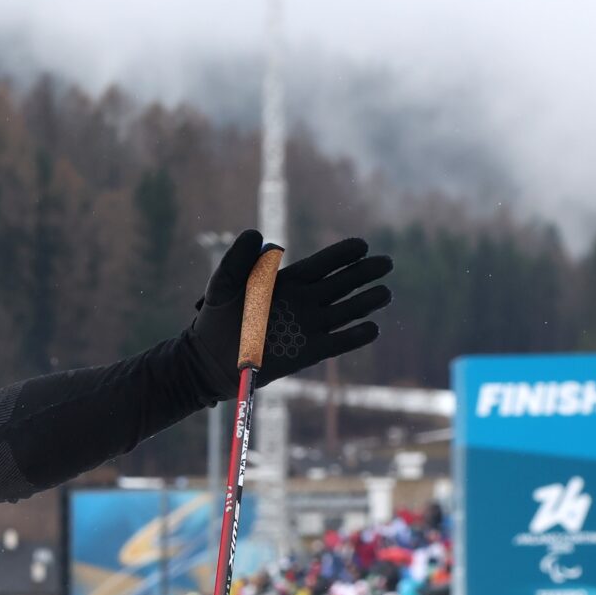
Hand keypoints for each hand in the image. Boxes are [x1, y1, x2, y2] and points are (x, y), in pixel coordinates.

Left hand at [185, 230, 391, 398]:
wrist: (208, 360)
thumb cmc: (214, 319)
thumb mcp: (222, 284)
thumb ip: (237, 259)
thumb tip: (256, 234)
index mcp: (289, 282)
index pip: (323, 264)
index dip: (343, 255)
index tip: (362, 246)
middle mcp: (304, 302)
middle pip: (341, 284)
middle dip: (364, 273)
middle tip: (386, 263)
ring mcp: (308, 327)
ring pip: (345, 311)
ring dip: (366, 302)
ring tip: (385, 293)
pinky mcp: (307, 352)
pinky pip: (336, 343)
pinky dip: (354, 337)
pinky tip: (372, 329)